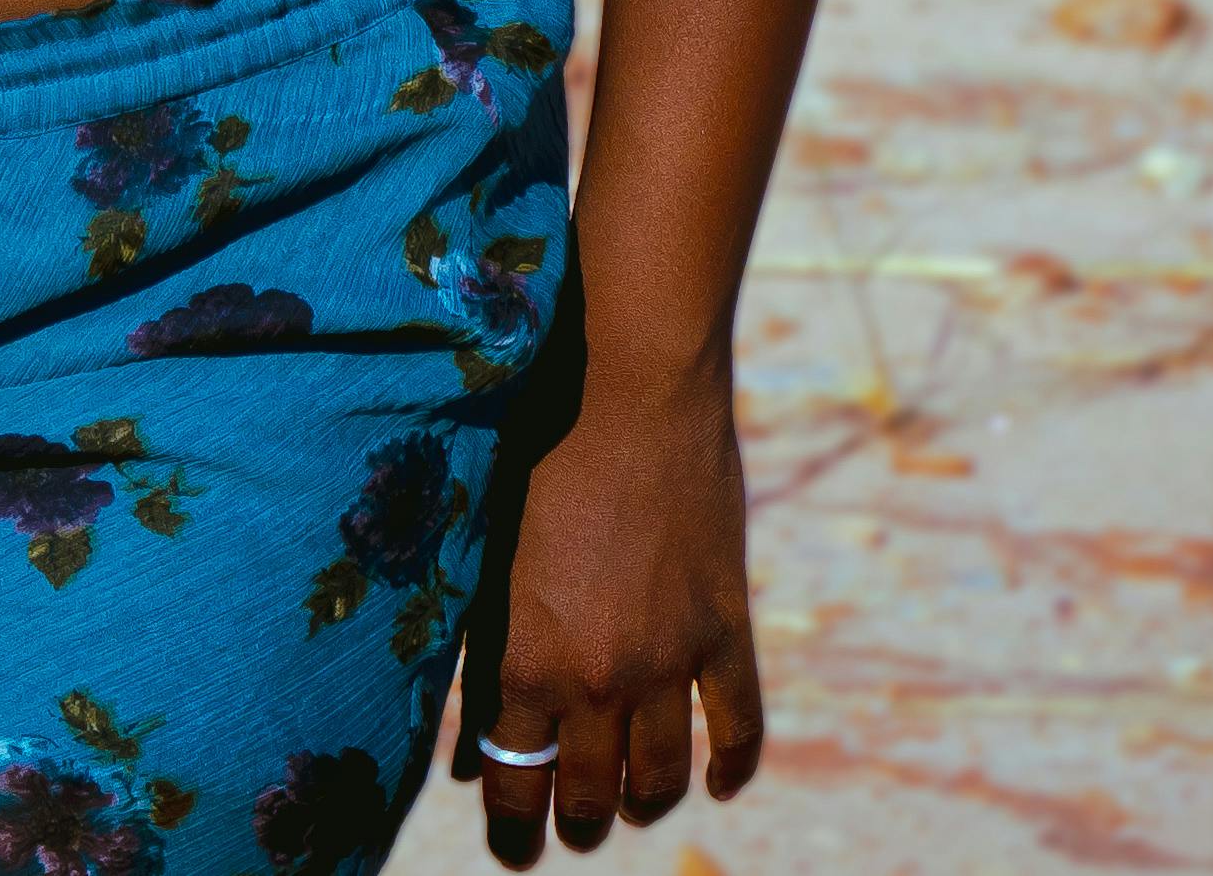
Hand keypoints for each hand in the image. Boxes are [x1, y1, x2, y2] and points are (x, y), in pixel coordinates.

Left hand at [461, 361, 760, 857]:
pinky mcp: (723, 629)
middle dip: (575, 822)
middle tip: (570, 826)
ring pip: (660, 778)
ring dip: (642, 804)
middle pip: (588, 793)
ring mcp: (668, 659)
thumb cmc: (535, 443)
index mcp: (526, 658)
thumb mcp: (488, 547)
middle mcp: (597, 677)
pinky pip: (739, 728)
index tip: (511, 846)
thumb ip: (482, 643)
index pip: (514, 781)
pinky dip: (730, 767)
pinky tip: (715, 783)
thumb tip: (473, 735)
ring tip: (629, 805)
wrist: (630, 383)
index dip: (511, 827)